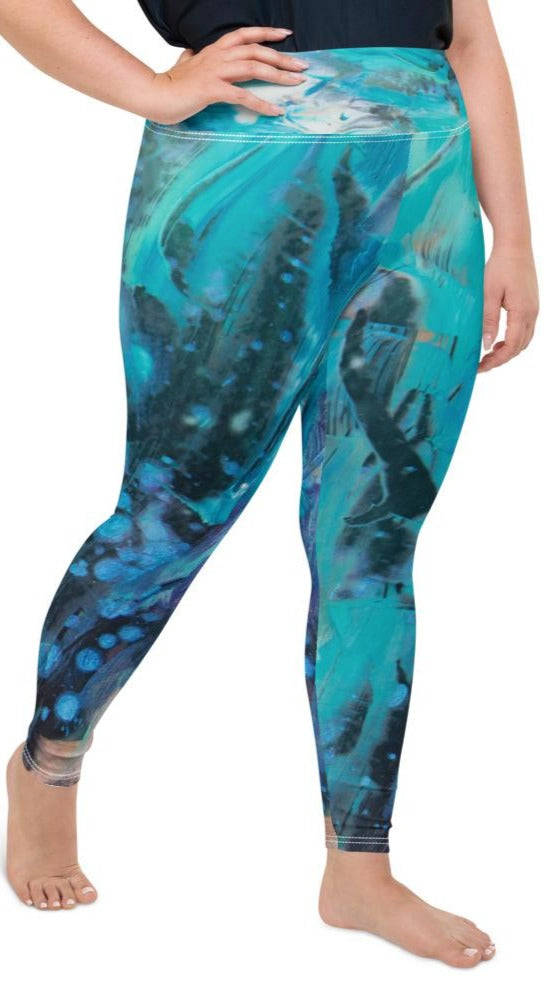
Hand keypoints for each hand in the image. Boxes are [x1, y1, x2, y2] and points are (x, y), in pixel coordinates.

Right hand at [145, 26, 308, 124]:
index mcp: (214, 50)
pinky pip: (243, 95)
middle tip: (302, 67)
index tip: (286, 35)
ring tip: (297, 83)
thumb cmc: (169, 83)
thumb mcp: (182, 65)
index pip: (245, 35)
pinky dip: (262, 103)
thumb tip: (189, 53)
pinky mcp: (213, 90)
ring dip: (278, 75)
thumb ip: (190, 58)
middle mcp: (218, 56)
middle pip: (256, 51)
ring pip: (254, 67)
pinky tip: (276, 111)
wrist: (155, 95)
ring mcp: (216, 72)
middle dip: (282, 58)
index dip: (266, 33)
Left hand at [478, 243, 538, 372]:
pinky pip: (525, 330)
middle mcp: (532, 313)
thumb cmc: (500, 266)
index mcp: (522, 312)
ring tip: (490, 354)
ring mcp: (534, 309)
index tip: (482, 367)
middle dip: (502, 358)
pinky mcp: (532, 304)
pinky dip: (514, 339)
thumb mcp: (489, 294)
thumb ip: (489, 320)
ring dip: (508, 350)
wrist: (515, 246)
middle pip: (520, 347)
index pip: (511, 346)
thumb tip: (487, 345)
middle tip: (483, 364)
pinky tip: (499, 338)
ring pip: (524, 340)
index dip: (497, 360)